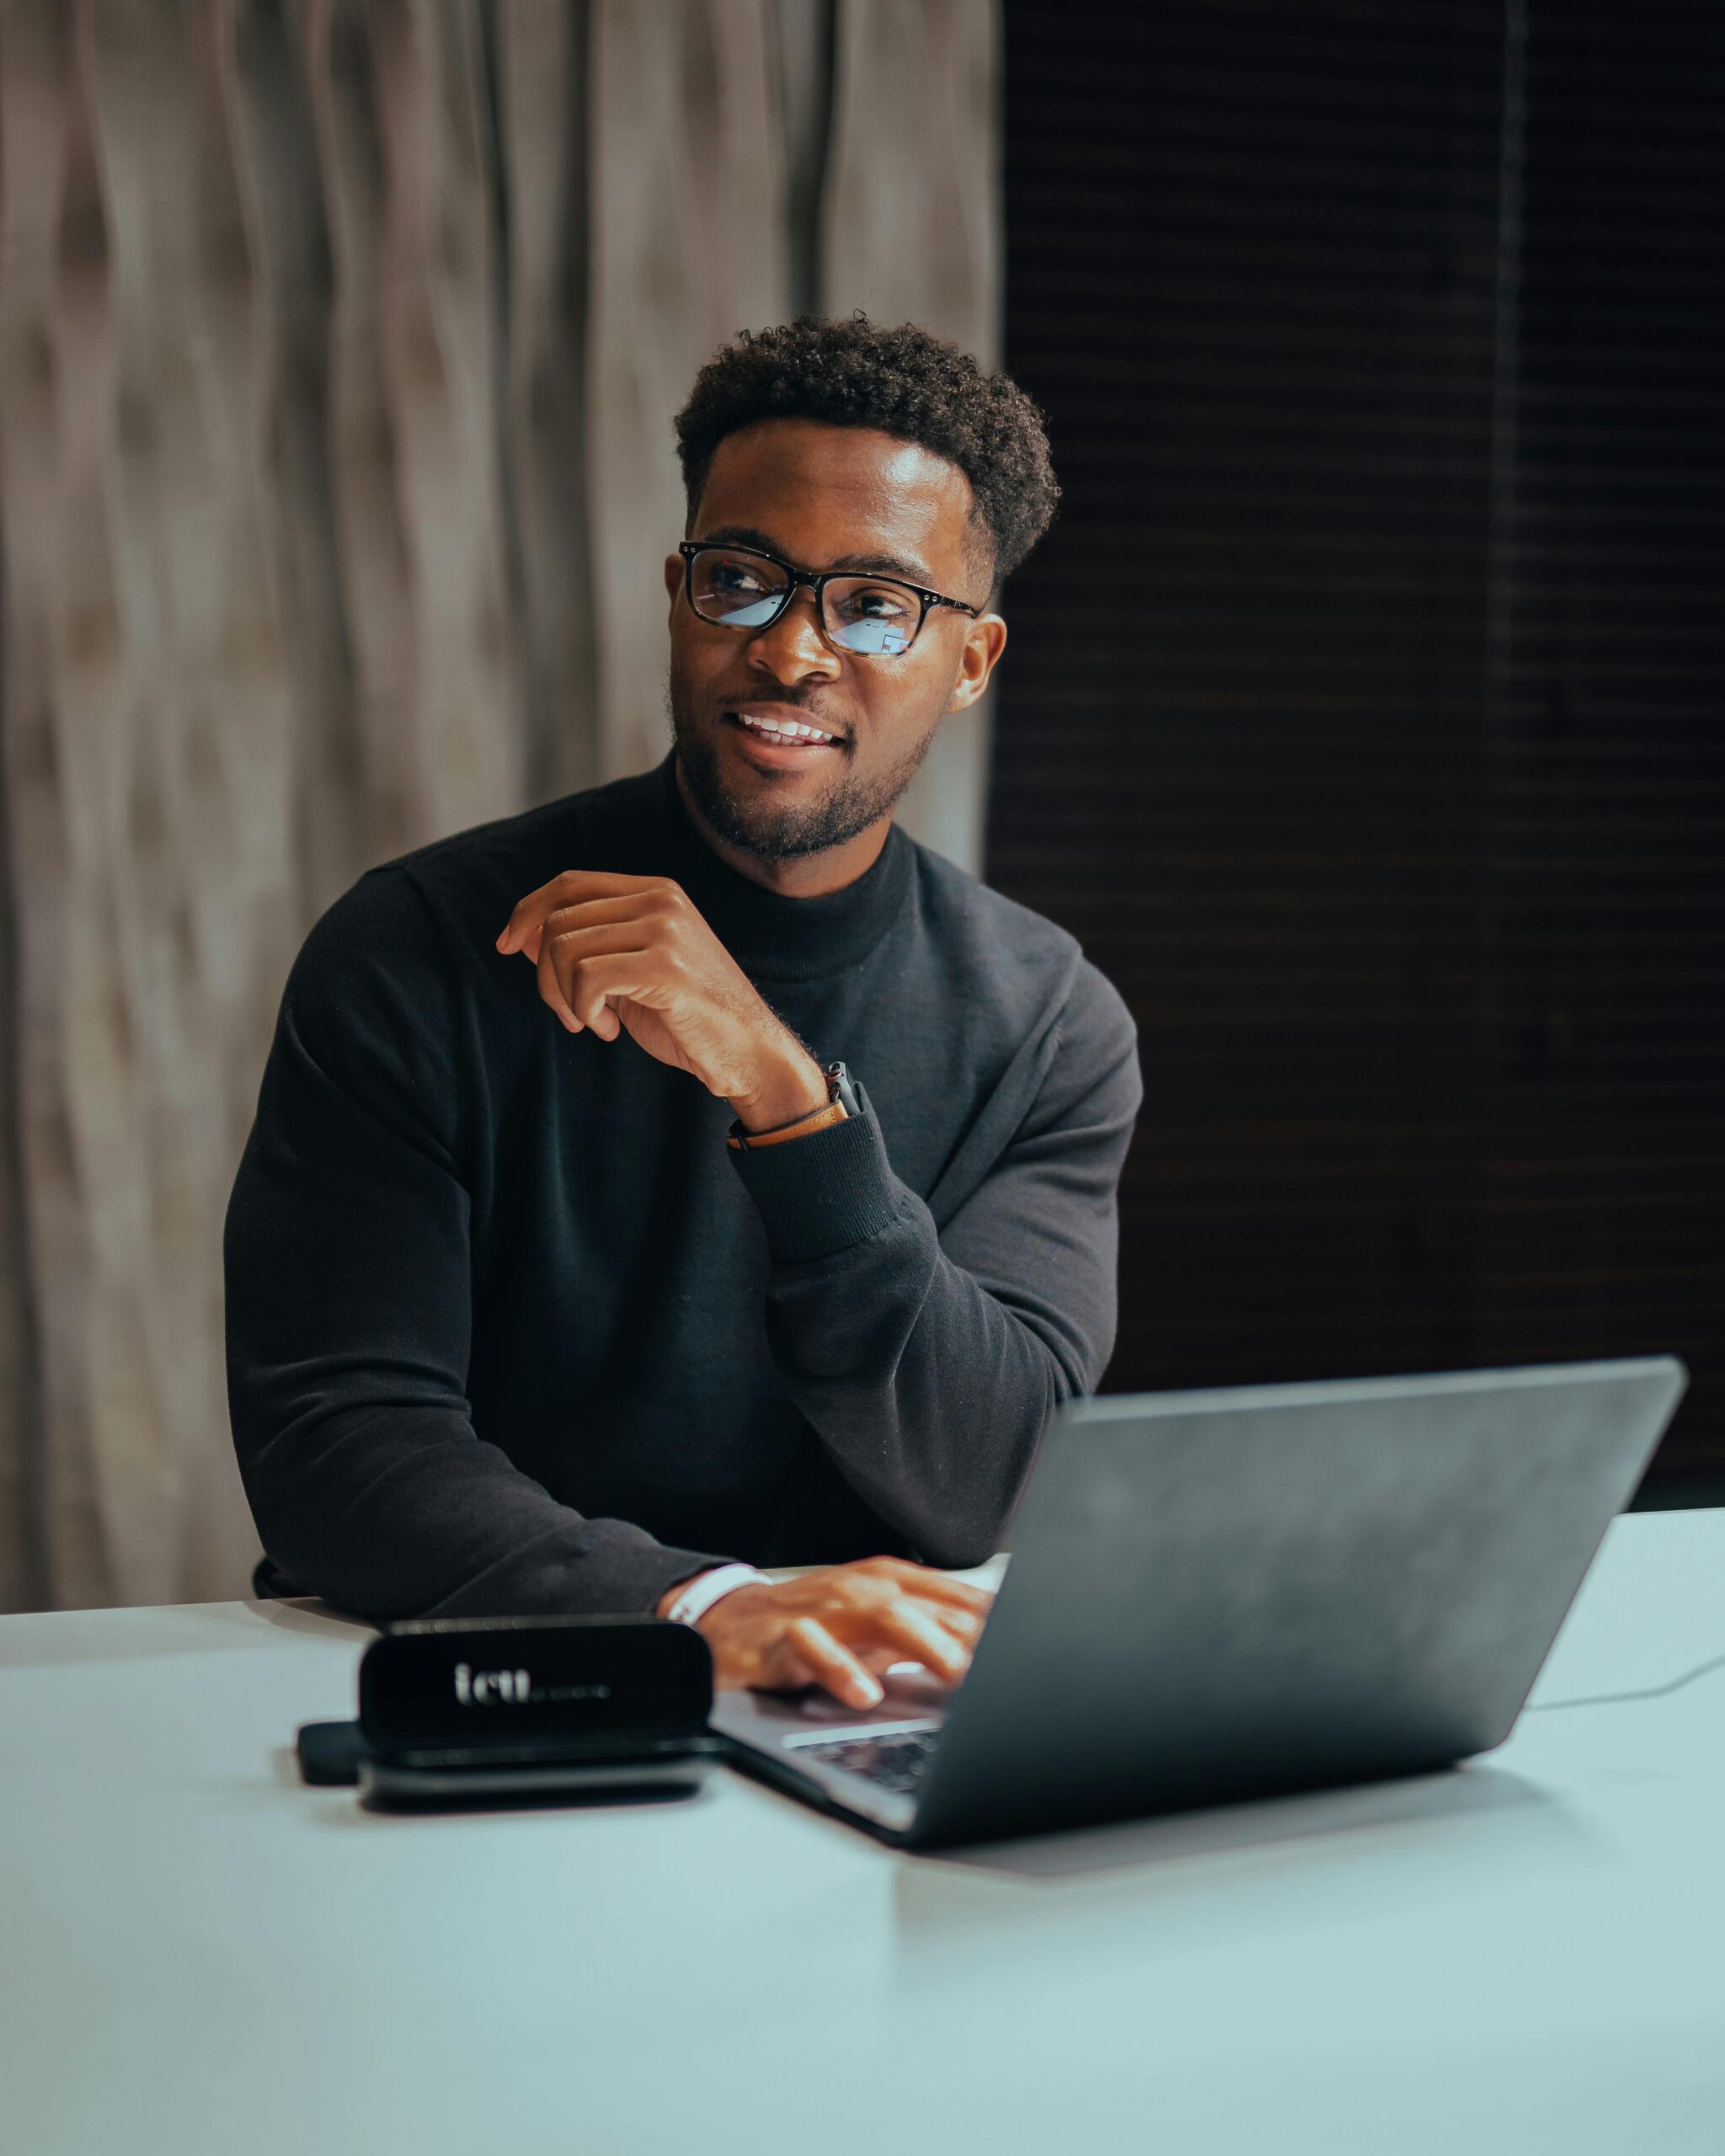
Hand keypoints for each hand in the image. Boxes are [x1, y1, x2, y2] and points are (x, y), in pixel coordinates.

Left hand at [496, 871, 827, 1128]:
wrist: (749, 1052)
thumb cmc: (689, 1017)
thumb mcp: (629, 973)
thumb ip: (585, 948)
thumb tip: (519, 935)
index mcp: (655, 891)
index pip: (570, 883)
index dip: (528, 911)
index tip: (507, 946)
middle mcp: (659, 900)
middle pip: (559, 919)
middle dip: (545, 974)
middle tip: (571, 1013)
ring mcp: (664, 929)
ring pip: (565, 948)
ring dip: (564, 998)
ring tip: (594, 1021)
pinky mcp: (664, 966)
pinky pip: (586, 978)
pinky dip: (582, 1010)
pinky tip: (608, 1029)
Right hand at [662, 1557, 994, 1709]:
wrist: (732, 1622)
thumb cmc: (816, 1624)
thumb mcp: (877, 1630)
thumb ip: (930, 1636)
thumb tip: (992, 1656)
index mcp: (892, 1581)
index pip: (956, 1597)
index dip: (995, 1622)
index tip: (1033, 1648)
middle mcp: (863, 1588)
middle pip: (930, 1605)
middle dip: (972, 1635)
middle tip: (1008, 1666)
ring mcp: (825, 1608)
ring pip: (882, 1616)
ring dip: (925, 1643)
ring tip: (957, 1674)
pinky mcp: (786, 1634)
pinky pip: (815, 1648)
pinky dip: (842, 1670)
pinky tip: (865, 1694)